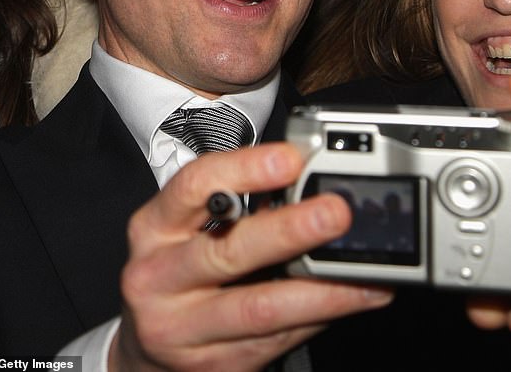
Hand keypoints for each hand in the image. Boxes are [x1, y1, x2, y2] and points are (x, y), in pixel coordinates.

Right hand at [110, 143, 392, 370]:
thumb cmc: (176, 265)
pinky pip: (276, 339)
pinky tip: (351, 300)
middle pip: (230, 252)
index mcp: (155, 226)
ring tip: (366, 273)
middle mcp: (159, 277)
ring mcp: (183, 329)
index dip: (246, 169)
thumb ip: (235, 201)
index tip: (292, 159)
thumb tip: (305, 179)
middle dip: (290, 231)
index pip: (196, 186)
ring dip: (323, 289)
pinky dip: (320, 316)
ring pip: (261, 308)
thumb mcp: (186, 224)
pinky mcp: (212, 365)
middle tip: (336, 214)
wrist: (145, 344)